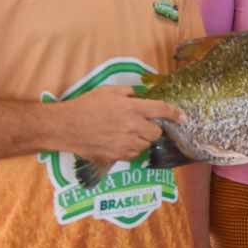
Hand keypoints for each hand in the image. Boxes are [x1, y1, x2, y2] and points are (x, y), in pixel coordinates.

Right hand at [54, 85, 184, 163]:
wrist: (65, 126)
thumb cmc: (86, 105)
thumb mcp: (109, 91)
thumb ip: (129, 92)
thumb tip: (141, 96)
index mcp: (132, 108)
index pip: (161, 110)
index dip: (175, 113)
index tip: (182, 117)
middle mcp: (132, 126)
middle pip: (156, 132)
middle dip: (152, 128)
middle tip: (141, 124)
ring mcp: (125, 143)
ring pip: (146, 144)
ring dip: (142, 139)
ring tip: (128, 133)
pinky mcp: (117, 156)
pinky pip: (134, 154)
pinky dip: (132, 149)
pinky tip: (120, 142)